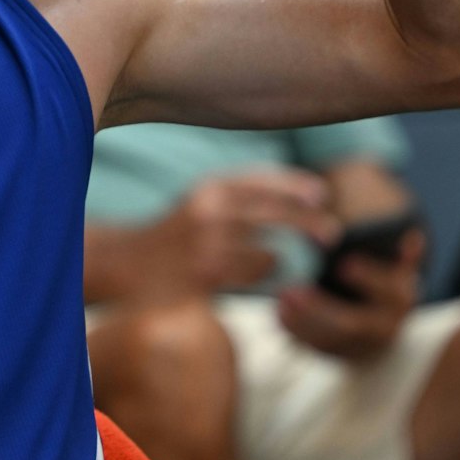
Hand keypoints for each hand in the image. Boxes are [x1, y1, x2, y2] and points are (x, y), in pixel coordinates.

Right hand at [136, 168, 340, 300]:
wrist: (126, 264)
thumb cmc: (173, 236)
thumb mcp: (201, 202)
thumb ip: (240, 198)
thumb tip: (302, 199)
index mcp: (209, 187)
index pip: (262, 180)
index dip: (297, 185)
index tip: (322, 195)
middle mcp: (209, 210)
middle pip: (275, 213)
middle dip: (310, 223)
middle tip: (333, 234)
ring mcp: (207, 245)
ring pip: (269, 253)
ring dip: (281, 259)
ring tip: (281, 262)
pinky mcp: (206, 276)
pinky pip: (251, 280)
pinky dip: (261, 278)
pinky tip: (256, 279)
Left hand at [276, 226, 423, 359]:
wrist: (379, 312)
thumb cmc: (380, 274)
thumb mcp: (394, 262)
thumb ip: (402, 252)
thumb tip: (412, 237)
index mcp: (400, 295)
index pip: (388, 289)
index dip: (368, 277)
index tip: (342, 263)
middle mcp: (386, 324)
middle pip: (353, 323)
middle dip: (321, 308)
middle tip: (291, 291)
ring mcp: (362, 344)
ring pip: (331, 340)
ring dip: (303, 321)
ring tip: (279, 300)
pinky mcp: (341, 353)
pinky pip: (319, 349)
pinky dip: (297, 333)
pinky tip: (278, 314)